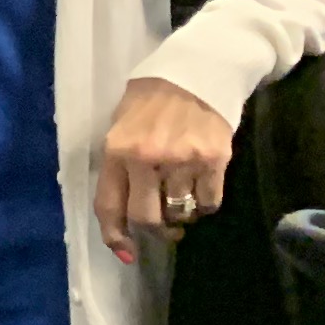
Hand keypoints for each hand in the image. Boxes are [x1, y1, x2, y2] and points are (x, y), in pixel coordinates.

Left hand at [94, 74, 233, 262]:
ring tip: (181, 204)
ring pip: (180, 213)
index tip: (125, 252)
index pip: (109, 206)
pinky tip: (200, 193)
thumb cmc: (151, 101)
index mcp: (117, 152)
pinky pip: (209, 202)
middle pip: (148, 219)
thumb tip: (122, 215)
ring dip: (181, 218)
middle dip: (154, 232)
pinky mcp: (214, 160)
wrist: (197, 72)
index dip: (115, 236)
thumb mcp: (120, 128)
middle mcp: (147, 160)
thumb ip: (118, 168)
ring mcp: (183, 161)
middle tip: (162, 229)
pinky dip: (204, 206)